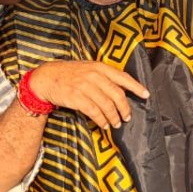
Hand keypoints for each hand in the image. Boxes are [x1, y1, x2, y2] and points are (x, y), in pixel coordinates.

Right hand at [28, 61, 148, 129]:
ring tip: (116, 123)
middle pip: (117, 94)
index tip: (146, 95)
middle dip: (125, 108)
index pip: (122, 77)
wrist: (46, 78)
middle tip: (127, 116)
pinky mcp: (77, 98)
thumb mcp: (86, 68)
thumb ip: (102, 75)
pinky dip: (102, 121)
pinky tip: (104, 125)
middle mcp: (93, 75)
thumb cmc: (68, 74)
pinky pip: (95, 112)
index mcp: (98, 66)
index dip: (136, 87)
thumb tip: (121, 88)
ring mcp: (85, 86)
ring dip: (114, 117)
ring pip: (107, 105)